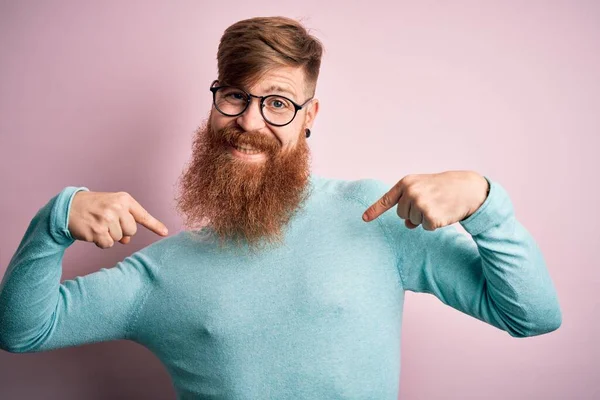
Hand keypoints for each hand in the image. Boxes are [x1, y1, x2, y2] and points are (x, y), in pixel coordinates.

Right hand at [68, 190, 168, 248]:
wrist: (68, 207)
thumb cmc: (94, 207)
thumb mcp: (111, 207)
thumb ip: (124, 220)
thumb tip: (127, 240)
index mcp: (124, 200)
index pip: (142, 215)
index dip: (155, 225)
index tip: (165, 232)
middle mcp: (117, 208)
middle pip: (131, 231)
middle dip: (121, 231)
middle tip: (106, 222)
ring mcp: (107, 219)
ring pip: (119, 239)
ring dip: (109, 236)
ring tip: (98, 224)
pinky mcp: (97, 231)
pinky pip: (108, 245)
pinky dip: (101, 242)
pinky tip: (93, 232)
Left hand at [362, 170, 488, 230]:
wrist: (468, 189)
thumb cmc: (444, 188)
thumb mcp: (424, 188)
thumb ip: (409, 203)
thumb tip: (407, 225)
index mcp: (406, 183)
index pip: (387, 199)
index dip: (374, 210)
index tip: (364, 219)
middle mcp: (410, 193)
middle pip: (402, 215)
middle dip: (414, 213)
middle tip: (431, 202)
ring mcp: (419, 205)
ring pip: (413, 222)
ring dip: (425, 218)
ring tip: (438, 205)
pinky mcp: (430, 216)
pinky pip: (425, 227)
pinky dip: (434, 224)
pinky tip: (443, 212)